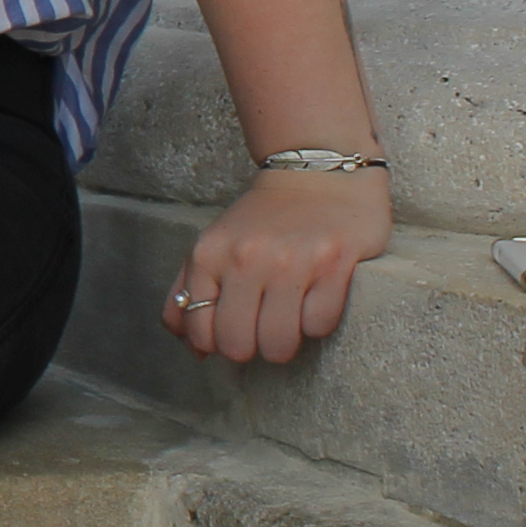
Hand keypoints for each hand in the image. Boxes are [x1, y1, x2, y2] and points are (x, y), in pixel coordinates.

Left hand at [162, 168, 389, 364]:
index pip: (200, 331)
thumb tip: (195, 351)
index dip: (216, 345)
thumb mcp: (213, 245)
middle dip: (251, 350)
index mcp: (209, 254)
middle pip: (238, 344)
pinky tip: (315, 301)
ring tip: (289, 322)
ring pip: (278, 342)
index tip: (233, 332)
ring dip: (284, 344)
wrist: (318, 175)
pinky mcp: (334, 262)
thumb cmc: (263, 220)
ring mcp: (291, 260)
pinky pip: (319, 325)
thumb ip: (190, 293)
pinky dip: (317, 324)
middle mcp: (246, 257)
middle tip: (262, 332)